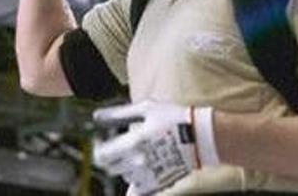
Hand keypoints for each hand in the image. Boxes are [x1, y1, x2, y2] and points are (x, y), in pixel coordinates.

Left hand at [92, 101, 218, 194]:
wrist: (201, 136)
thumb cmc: (174, 118)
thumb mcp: (147, 109)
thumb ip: (119, 114)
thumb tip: (96, 117)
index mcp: (133, 142)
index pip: (102, 155)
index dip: (98, 148)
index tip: (101, 141)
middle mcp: (138, 162)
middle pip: (110, 167)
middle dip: (111, 156)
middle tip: (121, 146)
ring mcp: (148, 175)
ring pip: (124, 176)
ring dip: (126, 167)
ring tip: (140, 153)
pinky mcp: (157, 184)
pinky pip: (137, 191)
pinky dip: (136, 182)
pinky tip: (141, 172)